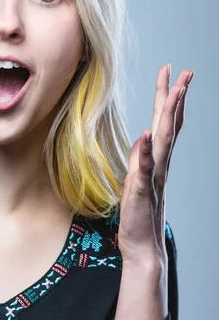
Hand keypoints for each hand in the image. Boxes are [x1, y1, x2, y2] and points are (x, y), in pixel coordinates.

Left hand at [118, 64, 193, 262]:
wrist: (142, 248)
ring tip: (175, 91)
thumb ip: (140, 160)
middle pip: (169, 125)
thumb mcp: (135, 181)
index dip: (168, 99)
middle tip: (185, 71)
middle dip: (176, 97)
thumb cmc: (139, 216)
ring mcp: (153, 177)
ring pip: (164, 141)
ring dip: (168, 115)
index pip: (165, 124)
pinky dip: (146, 151)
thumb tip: (141, 139)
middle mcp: (159, 165)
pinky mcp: (141, 191)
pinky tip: (147, 134)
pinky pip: (145, 169)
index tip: (171, 74)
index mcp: (157, 161)